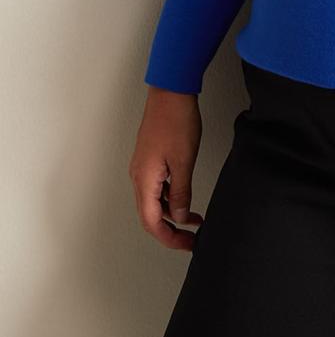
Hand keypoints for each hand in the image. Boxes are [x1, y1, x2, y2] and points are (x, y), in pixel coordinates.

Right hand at [128, 86, 204, 250]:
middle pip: (149, 215)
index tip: (187, 244)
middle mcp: (138, 176)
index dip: (169, 238)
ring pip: (153, 202)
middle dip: (170, 230)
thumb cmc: (176, 120)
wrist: (171, 92)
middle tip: (191, 238)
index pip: (151, 222)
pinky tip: (184, 198)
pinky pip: (156, 187)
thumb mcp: (184, 161)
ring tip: (194, 220)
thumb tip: (179, 215)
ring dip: (171, 214)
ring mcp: (142, 167)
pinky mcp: (149, 158)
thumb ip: (181, 191)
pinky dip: (169, 198)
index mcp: (144, 180)